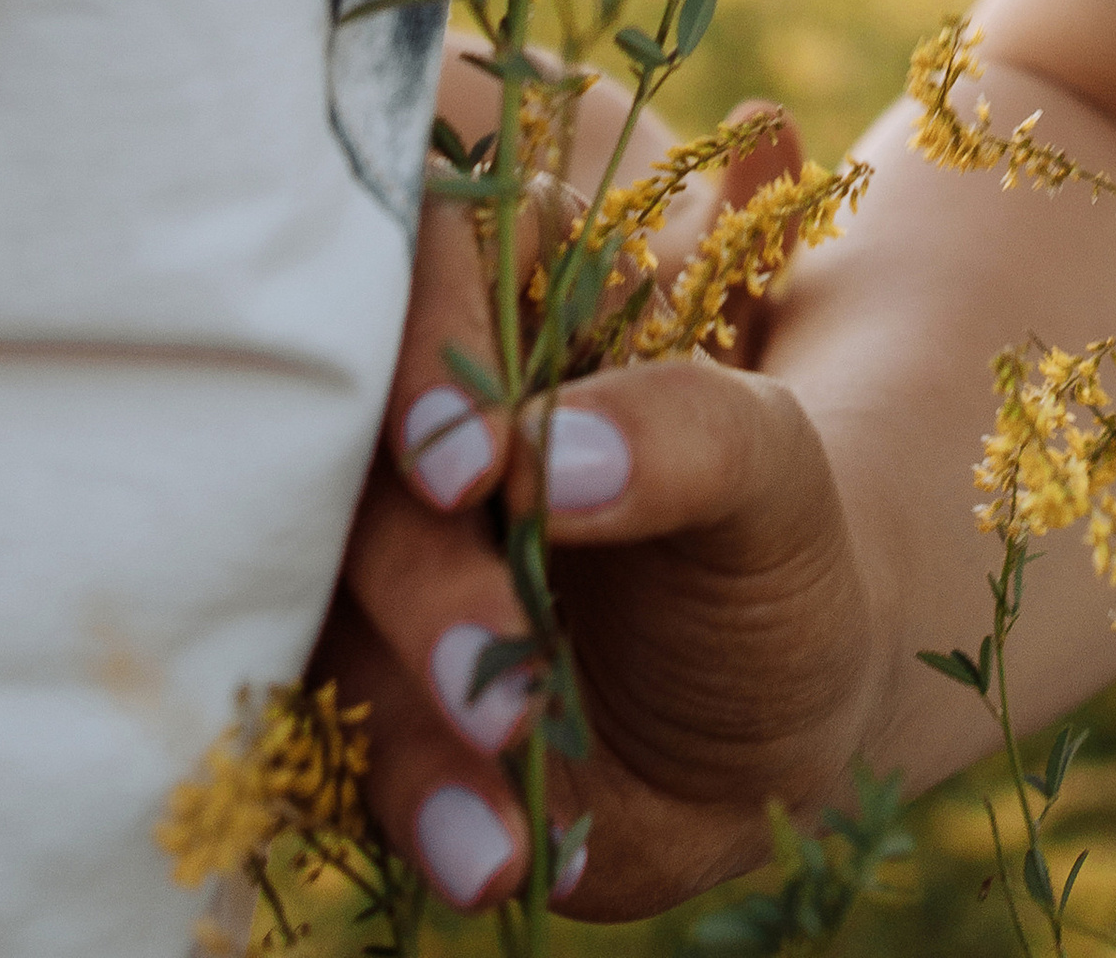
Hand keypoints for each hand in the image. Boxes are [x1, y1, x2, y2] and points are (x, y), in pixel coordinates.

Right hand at [324, 75, 869, 920]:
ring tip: (513, 784)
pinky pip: (346, 737)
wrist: (774, 725)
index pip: (431, 260)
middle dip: (422, 576)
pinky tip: (489, 854)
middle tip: (504, 667)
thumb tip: (549, 456)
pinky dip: (415, 798)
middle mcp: (423, 431)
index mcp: (526, 317)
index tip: (465, 466)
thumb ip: (691, 432)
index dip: (428, 350)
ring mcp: (376, 562)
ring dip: (414, 707)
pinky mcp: (360, 687)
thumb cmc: (776, 554)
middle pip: (354, 458)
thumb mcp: (782, 480)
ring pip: (332, 610)